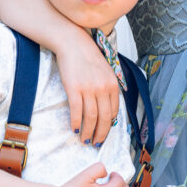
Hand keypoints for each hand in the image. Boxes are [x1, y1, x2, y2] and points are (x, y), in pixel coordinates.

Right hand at [56, 30, 120, 144]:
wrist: (73, 43)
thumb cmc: (88, 57)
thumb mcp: (105, 71)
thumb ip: (108, 88)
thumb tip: (107, 108)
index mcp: (113, 85)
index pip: (114, 112)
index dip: (109, 126)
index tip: (104, 133)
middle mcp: (103, 88)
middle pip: (104, 118)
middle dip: (100, 134)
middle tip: (95, 143)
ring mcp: (89, 89)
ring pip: (91, 118)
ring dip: (88, 132)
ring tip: (85, 139)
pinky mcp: (74, 88)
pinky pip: (77, 111)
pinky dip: (76, 123)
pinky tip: (75, 129)